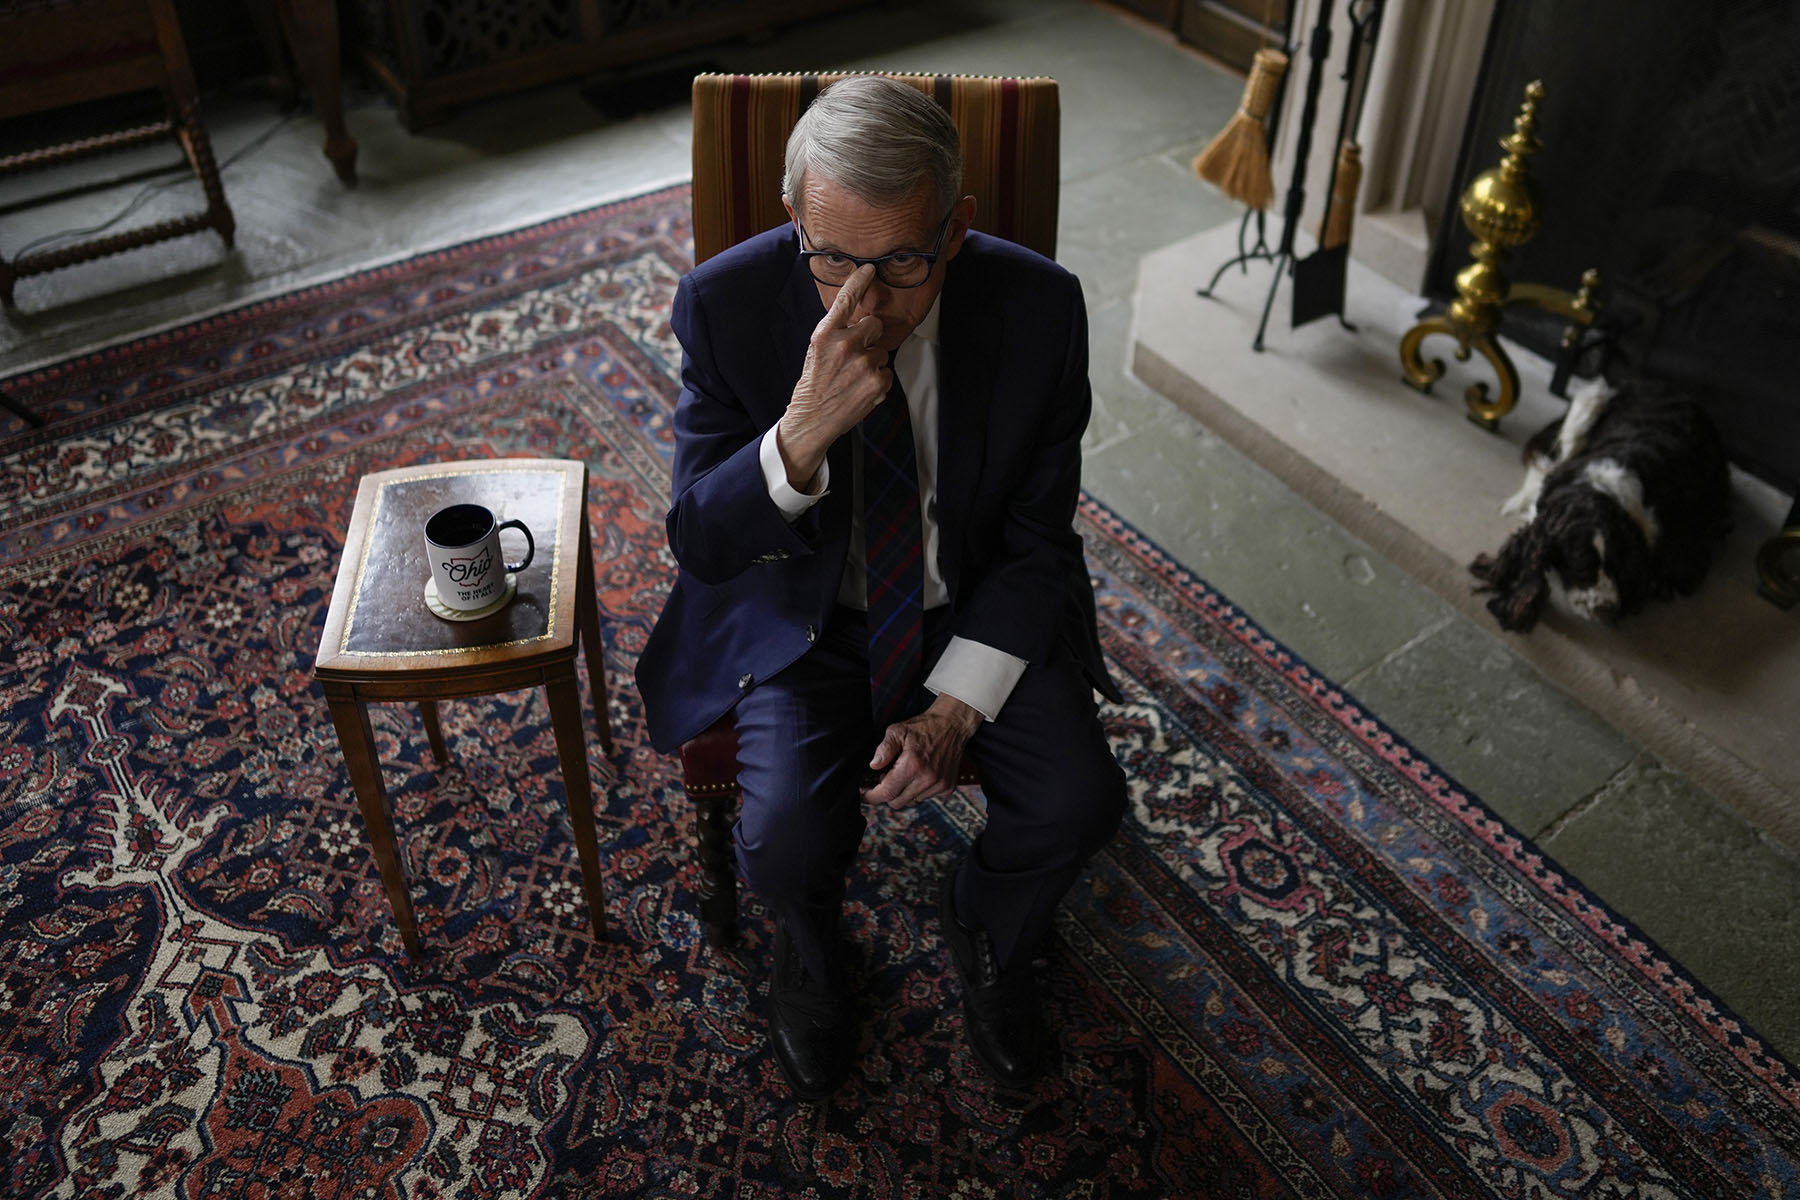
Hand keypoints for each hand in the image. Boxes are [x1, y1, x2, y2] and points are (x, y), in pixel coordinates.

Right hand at [776, 264, 890, 487]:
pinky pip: (886, 372)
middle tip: (853, 357)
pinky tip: (860, 389)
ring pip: (881, 351)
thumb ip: (836, 333)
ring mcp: (863, 364)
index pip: (845, 300)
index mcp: (825, 335)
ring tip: (853, 378)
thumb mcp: (815, 351)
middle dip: (868, 338)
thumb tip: (859, 320)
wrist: (812, 419)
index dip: (859, 281)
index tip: (870, 269)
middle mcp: (845, 345)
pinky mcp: (877, 381)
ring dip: (872, 363)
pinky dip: (877, 381)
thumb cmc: (813, 385)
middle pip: (874, 324)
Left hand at [862, 693, 983, 807]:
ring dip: (904, 792)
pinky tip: (919, 775)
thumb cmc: (923, 727)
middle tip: (886, 777)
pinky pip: (925, 798)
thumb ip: (884, 749)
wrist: (952, 724)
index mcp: (912, 765)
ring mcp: (939, 785)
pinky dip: (918, 790)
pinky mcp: (947, 788)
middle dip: (887, 793)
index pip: (887, 793)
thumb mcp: (898, 730)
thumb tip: (873, 765)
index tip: (865, 792)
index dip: (872, 796)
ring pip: (911, 802)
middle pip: (897, 802)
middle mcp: (927, 779)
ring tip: (905, 773)